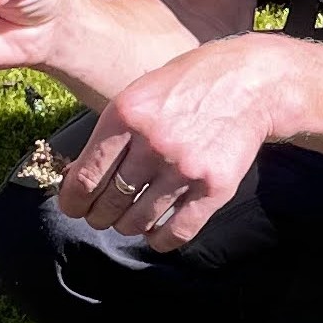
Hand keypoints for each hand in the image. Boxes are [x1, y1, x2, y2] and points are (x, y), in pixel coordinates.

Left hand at [59, 35, 283, 250]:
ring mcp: (185, 168)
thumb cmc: (189, 85)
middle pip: (109, 203)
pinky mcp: (214, 187)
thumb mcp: (141, 92)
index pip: (86, 176)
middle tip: (100, 215)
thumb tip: (77, 176)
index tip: (73, 207)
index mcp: (127, 115)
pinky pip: (177, 232)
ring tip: (130, 219)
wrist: (249, 83)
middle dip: (99, 216)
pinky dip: (161, 240)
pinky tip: (157, 232)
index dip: (73, 200)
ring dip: (128, 227)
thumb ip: (112, 131)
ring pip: (138, 221)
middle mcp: (153, 143)